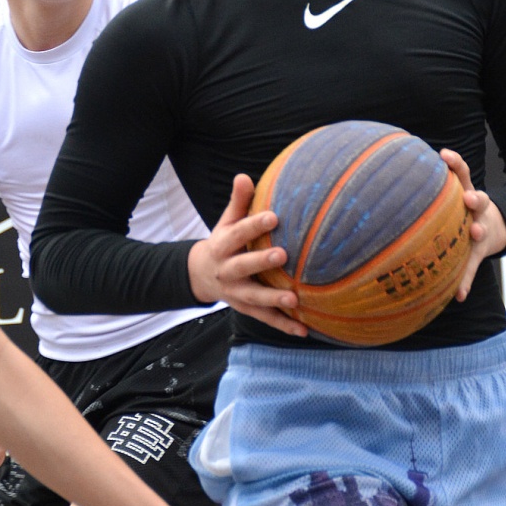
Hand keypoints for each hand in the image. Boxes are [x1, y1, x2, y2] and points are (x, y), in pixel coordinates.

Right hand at [187, 174, 307, 336]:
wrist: (201, 275)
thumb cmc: (224, 242)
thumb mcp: (225, 222)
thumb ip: (238, 202)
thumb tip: (244, 175)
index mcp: (222, 245)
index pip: (238, 233)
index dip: (254, 226)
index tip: (274, 216)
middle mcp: (227, 271)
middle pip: (243, 267)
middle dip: (261, 262)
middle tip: (283, 255)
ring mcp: (236, 293)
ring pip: (254, 297)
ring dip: (273, 299)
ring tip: (294, 299)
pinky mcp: (246, 309)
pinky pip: (265, 319)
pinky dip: (284, 325)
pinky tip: (304, 330)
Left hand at [440, 149, 505, 301]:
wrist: (492, 228)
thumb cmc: (456, 210)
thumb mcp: (449, 195)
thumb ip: (426, 188)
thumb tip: (384, 173)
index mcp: (466, 191)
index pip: (463, 172)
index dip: (456, 162)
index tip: (445, 154)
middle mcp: (476, 210)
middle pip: (480, 199)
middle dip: (475, 198)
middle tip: (469, 198)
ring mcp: (480, 230)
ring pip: (482, 229)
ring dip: (478, 232)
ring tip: (475, 233)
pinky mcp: (479, 253)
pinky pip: (472, 268)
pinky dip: (465, 282)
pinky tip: (459, 295)